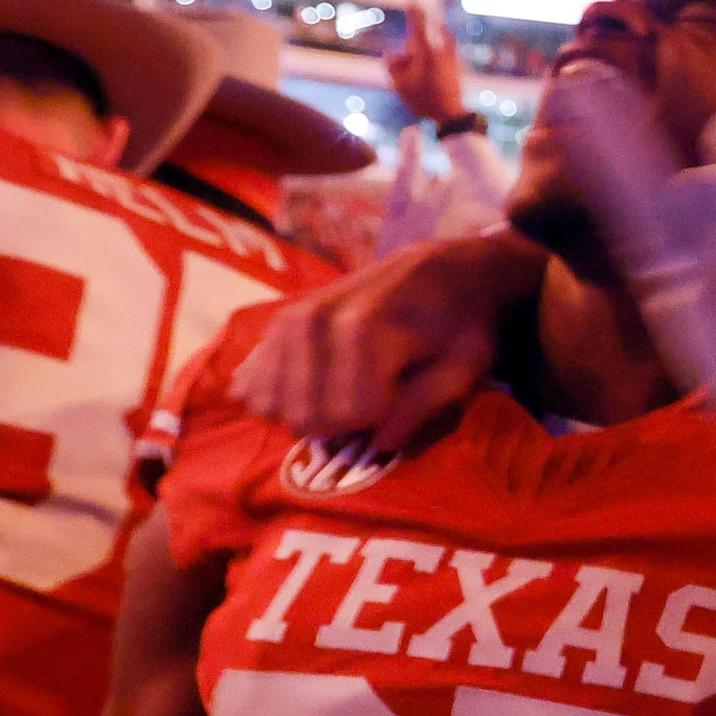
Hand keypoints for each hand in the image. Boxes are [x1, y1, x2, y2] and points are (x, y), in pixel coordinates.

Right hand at [230, 228, 546, 449]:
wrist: (437, 270)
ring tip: (341, 398)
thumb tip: (379, 446)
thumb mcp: (463, 366)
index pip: (348, 416)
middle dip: (341, 425)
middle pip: (305, 415)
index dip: (379, 424)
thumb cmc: (458, 322)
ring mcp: (287, 320)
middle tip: (371, 405)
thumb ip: (423, 408)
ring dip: (307, 414)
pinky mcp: (274, 324)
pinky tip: (304, 393)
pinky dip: (275, 397)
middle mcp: (314, 323)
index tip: (400, 407)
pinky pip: (251, 382)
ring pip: (272, 402)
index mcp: (363, 332)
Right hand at [384, 5, 465, 124]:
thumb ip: (392, 66)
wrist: (451, 115)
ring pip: (425, 50)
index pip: (417, 27)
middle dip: (406, 53)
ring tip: (418, 78)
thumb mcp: (400, 85)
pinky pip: (437, 55)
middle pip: (415, 43)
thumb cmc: (424, 100)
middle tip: (406, 69)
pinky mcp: (455, 65)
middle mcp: (440, 52)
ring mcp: (450, 58)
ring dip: (417, 59)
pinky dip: (428, 60)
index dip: (414, 12)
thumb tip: (391, 54)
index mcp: (426, 53)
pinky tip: (427, 68)